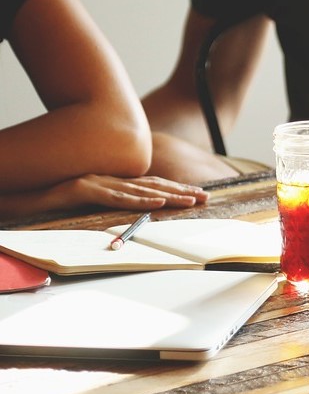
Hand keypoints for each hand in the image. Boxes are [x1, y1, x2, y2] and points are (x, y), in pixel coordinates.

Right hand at [0, 174, 208, 218]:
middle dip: (180, 191)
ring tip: (189, 201)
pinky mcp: (82, 189)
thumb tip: (134, 214)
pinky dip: (137, 200)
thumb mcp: (87, 204)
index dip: (176, 189)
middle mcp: (107, 178)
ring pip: (138, 190)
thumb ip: (110, 204)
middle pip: (151, 186)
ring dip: (167, 196)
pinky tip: (156, 203)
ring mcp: (95, 182)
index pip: (150, 186)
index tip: (199, 195)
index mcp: (111, 182)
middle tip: (205, 197)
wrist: (18, 193)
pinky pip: (115, 197)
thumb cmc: (51, 201)